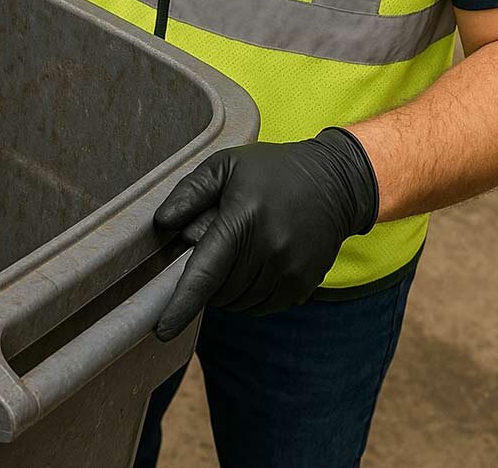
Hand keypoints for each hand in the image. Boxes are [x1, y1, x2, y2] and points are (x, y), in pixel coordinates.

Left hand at [152, 128, 378, 339]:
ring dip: (228, 290)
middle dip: (207, 279)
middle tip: (218, 247)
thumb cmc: (270, 171)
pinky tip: (256, 266)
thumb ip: (190, 192)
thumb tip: (163, 223)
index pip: (206, 273)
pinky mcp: (305, 284)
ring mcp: (291, 270)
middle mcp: (270, 248)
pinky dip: (250, 296)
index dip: (182, 305)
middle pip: (219, 291)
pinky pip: (263, 306)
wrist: (335, 182)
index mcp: (244, 218)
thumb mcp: (224, 166)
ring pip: (239, 303)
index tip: (162, 331)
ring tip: (239, 254)